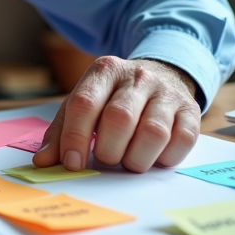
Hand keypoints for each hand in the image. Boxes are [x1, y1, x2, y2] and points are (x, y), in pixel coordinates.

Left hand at [32, 57, 199, 172]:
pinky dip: (164, 158)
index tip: (73, 163)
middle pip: (119, 119)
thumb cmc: (114, 97)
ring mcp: (167, 92)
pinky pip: (182, 141)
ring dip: (136, 158)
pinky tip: (153, 156)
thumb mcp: (85, 103)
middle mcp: (137, 76)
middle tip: (106, 159)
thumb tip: (43, 162)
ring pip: (153, 132)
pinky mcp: (191, 110)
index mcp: (104, 70)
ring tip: (128, 160)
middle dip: (108, 151)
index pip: (84, 104)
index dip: (75, 138)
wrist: (163, 74)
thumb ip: (61, 131)